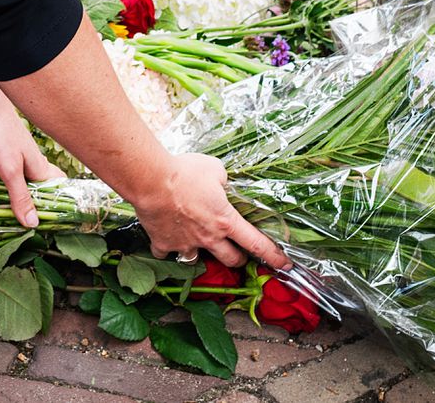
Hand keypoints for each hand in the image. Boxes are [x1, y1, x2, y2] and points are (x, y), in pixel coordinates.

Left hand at [0, 102, 60, 228]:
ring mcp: (12, 160)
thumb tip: (33, 224)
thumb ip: (20, 196)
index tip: (51, 227)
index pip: (56, 190)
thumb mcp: (10, 170)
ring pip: (13, 185)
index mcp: (39, 169)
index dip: (56, 206)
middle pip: (35, 191)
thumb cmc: (0, 135)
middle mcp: (29, 165)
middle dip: (30, 207)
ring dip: (7, 199)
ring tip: (2, 220)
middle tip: (23, 227)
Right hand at [128, 152, 288, 270]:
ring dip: (202, 256)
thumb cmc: (184, 172)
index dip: (273, 256)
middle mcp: (208, 237)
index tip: (284, 265)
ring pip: (199, 262)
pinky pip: (167, 252)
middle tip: (238, 253)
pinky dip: (168, 247)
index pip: (257, 243)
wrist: (151, 180)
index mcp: (225, 220)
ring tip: (199, 244)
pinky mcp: (164, 243)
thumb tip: (222, 184)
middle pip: (231, 260)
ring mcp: (185, 243)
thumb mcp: (215, 169)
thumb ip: (223, 181)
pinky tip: (166, 238)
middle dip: (238, 259)